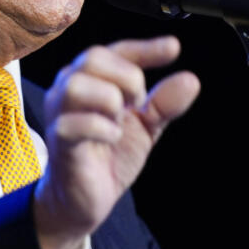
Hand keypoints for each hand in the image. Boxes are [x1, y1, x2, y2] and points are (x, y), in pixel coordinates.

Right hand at [33, 36, 200, 248]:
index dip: (146, 49)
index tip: (173, 48)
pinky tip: (112, 138)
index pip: (117, 51)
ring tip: (119, 121)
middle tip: (138, 103)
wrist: (83, 199)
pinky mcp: (58, 140)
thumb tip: (190, 80)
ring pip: (76, 85)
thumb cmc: (108, 155)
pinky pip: (73, 124)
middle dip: (127, 77)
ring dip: (108, 99)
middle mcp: (69, 89)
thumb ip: (164, 105)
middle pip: (93, 58)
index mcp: (92, 80)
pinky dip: (102, 128)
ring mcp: (59, 113)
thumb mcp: (145, 127)